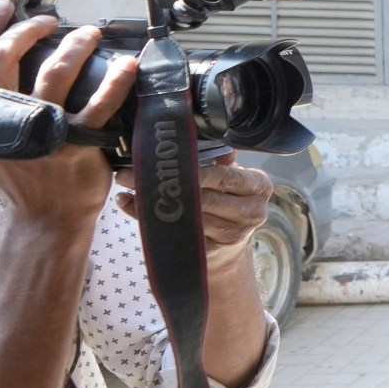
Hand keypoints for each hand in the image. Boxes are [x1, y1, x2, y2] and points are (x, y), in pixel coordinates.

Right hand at [0, 0, 131, 233]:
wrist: (44, 218)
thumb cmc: (24, 175)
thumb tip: (5, 60)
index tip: (4, 7)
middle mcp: (5, 119)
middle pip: (7, 59)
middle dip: (28, 31)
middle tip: (49, 21)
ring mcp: (42, 131)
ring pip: (55, 73)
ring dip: (74, 47)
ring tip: (89, 34)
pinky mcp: (75, 144)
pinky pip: (100, 104)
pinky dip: (115, 81)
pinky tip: (127, 66)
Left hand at [122, 159, 270, 274]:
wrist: (230, 244)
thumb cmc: (228, 201)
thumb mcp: (231, 178)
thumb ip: (218, 158)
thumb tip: (199, 136)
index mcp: (259, 187)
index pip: (225, 177)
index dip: (196, 171)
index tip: (167, 164)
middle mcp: (253, 212)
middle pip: (205, 198)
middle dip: (169, 185)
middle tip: (133, 173)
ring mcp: (233, 235)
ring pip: (189, 217)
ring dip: (154, 203)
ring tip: (129, 188)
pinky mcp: (212, 252)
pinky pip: (176, 233)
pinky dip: (150, 219)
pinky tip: (132, 206)